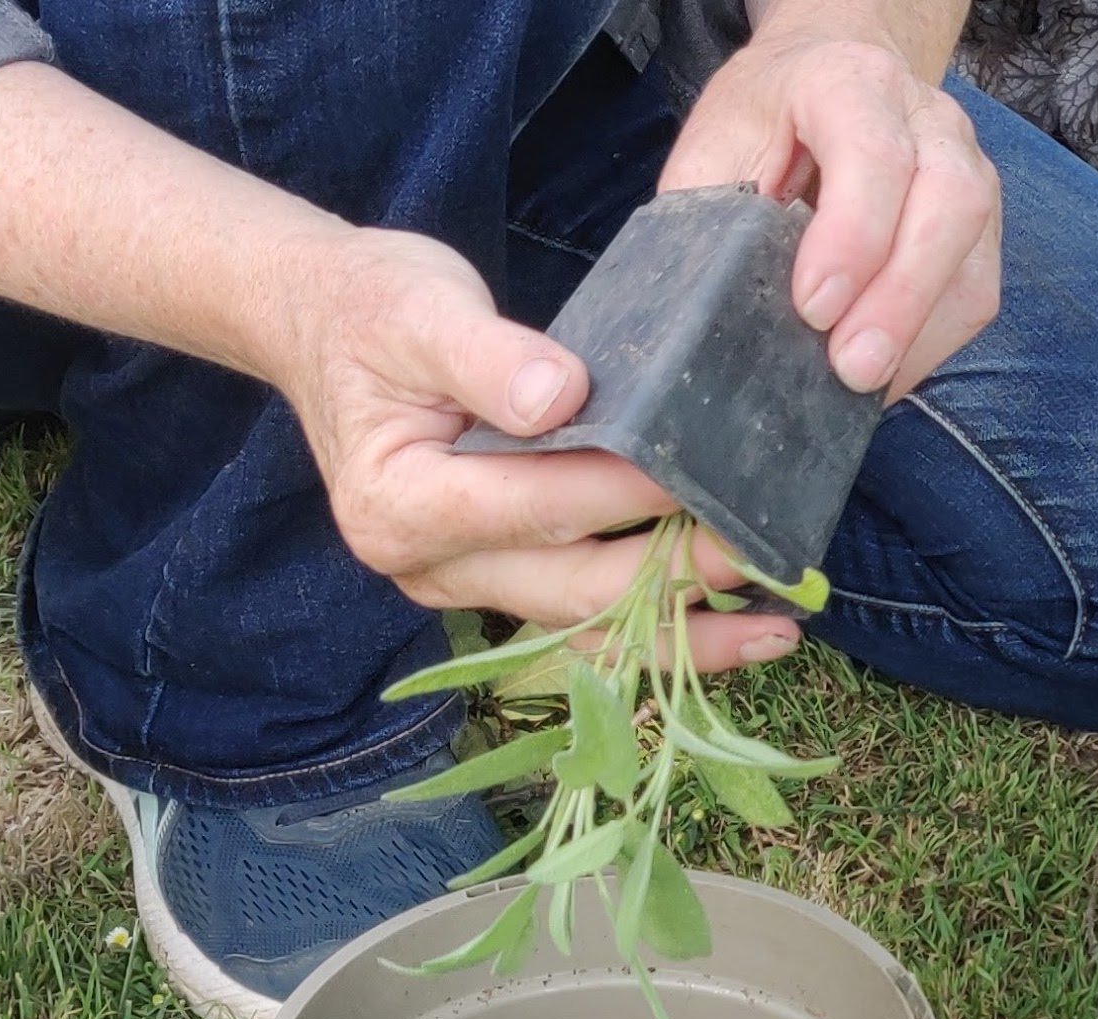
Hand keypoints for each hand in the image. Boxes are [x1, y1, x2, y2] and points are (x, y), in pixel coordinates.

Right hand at [271, 228, 802, 668]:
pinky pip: (582, 615)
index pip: (537, 505)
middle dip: (677, 581)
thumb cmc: (373, 309)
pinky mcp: (496, 577)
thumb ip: (487, 355)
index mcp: (401, 501)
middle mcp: (426, 563)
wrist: (323, 323)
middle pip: (570, 588)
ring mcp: (462, 581)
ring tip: (775, 631)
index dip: (629, 499)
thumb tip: (559, 396)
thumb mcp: (419, 309)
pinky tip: (731, 626)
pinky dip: (654, 623)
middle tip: (772, 565)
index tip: (712, 485)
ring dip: (680, 629)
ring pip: (585, 622)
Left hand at [660, 32, 1002, 400]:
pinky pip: (973, 293)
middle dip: (902, 298)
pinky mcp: (979, 225)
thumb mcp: (720, 138)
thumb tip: (707, 305)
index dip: (852, 236)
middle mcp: (928, 120)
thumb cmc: (771, 114)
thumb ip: (714, 206)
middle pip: (948, 204)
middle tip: (851, 368)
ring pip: (971, 255)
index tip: (814, 308)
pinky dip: (930, 344)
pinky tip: (883, 374)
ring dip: (921, 330)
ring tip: (864, 385)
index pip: (874, 154)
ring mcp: (968, 169)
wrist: (834, 70)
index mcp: (852, 84)